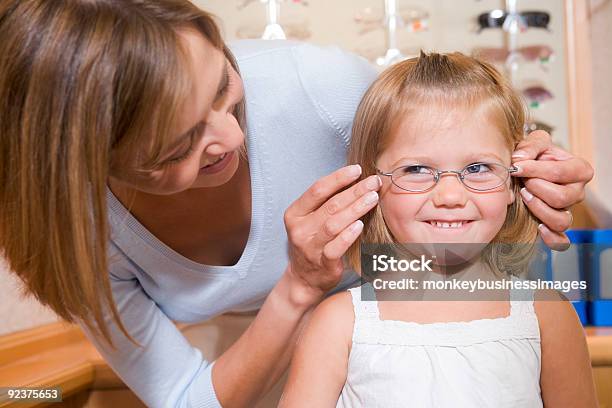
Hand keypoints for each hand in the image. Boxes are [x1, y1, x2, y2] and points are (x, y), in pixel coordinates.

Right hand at [283, 165, 380, 306]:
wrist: (304, 279)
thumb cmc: (312, 243)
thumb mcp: (310, 220)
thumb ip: (326, 202)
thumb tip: (354, 179)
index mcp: (295, 213)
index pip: (317, 190)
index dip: (338, 178)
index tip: (357, 170)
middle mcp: (300, 229)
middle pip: (330, 205)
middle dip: (354, 191)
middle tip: (373, 182)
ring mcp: (310, 247)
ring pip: (334, 224)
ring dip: (355, 209)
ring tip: (373, 198)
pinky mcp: (323, 263)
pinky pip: (336, 247)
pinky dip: (348, 235)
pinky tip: (361, 225)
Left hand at [511, 130, 593, 249]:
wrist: (524, 170)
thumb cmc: (532, 156)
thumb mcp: (533, 143)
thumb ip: (530, 146)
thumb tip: (520, 160)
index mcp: (579, 170)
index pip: (560, 173)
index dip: (535, 170)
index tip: (516, 166)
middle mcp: (577, 192)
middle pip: (561, 198)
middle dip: (536, 188)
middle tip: (522, 182)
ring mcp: (567, 210)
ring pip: (561, 220)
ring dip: (538, 208)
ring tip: (525, 196)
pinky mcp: (555, 225)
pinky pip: (561, 241)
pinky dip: (551, 238)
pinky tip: (538, 227)